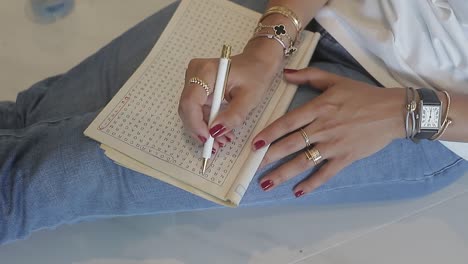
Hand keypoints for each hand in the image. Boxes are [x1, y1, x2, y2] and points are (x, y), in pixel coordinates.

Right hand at [178, 39, 283, 151]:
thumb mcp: (249, 98)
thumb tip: (215, 132)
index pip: (190, 101)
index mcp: (206, 71)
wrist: (258, 61)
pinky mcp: (197, 86)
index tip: (208, 139)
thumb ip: (232, 116)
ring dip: (204, 128)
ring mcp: (194, 79)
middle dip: (200, 129)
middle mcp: (194, 73)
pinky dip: (206, 122)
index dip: (195, 123)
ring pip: (190, 111)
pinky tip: (219, 131)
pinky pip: (196, 108)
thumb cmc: (256, 74)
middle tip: (217, 145)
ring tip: (222, 140)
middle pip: (187, 108)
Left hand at [252, 67, 405, 196]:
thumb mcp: (335, 80)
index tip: (254, 143)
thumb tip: (285, 72)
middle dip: (270, 157)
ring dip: (283, 174)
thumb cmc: (363, 95)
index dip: (269, 133)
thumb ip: (308, 75)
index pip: (288, 123)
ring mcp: (334, 145)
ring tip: (266, 183)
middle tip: (253, 166)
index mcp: (319, 108)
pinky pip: (325, 173)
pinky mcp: (346, 157)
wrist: (392, 111)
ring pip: (304, 161)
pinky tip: (297, 192)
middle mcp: (323, 128)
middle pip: (291, 144)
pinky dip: (311, 184)